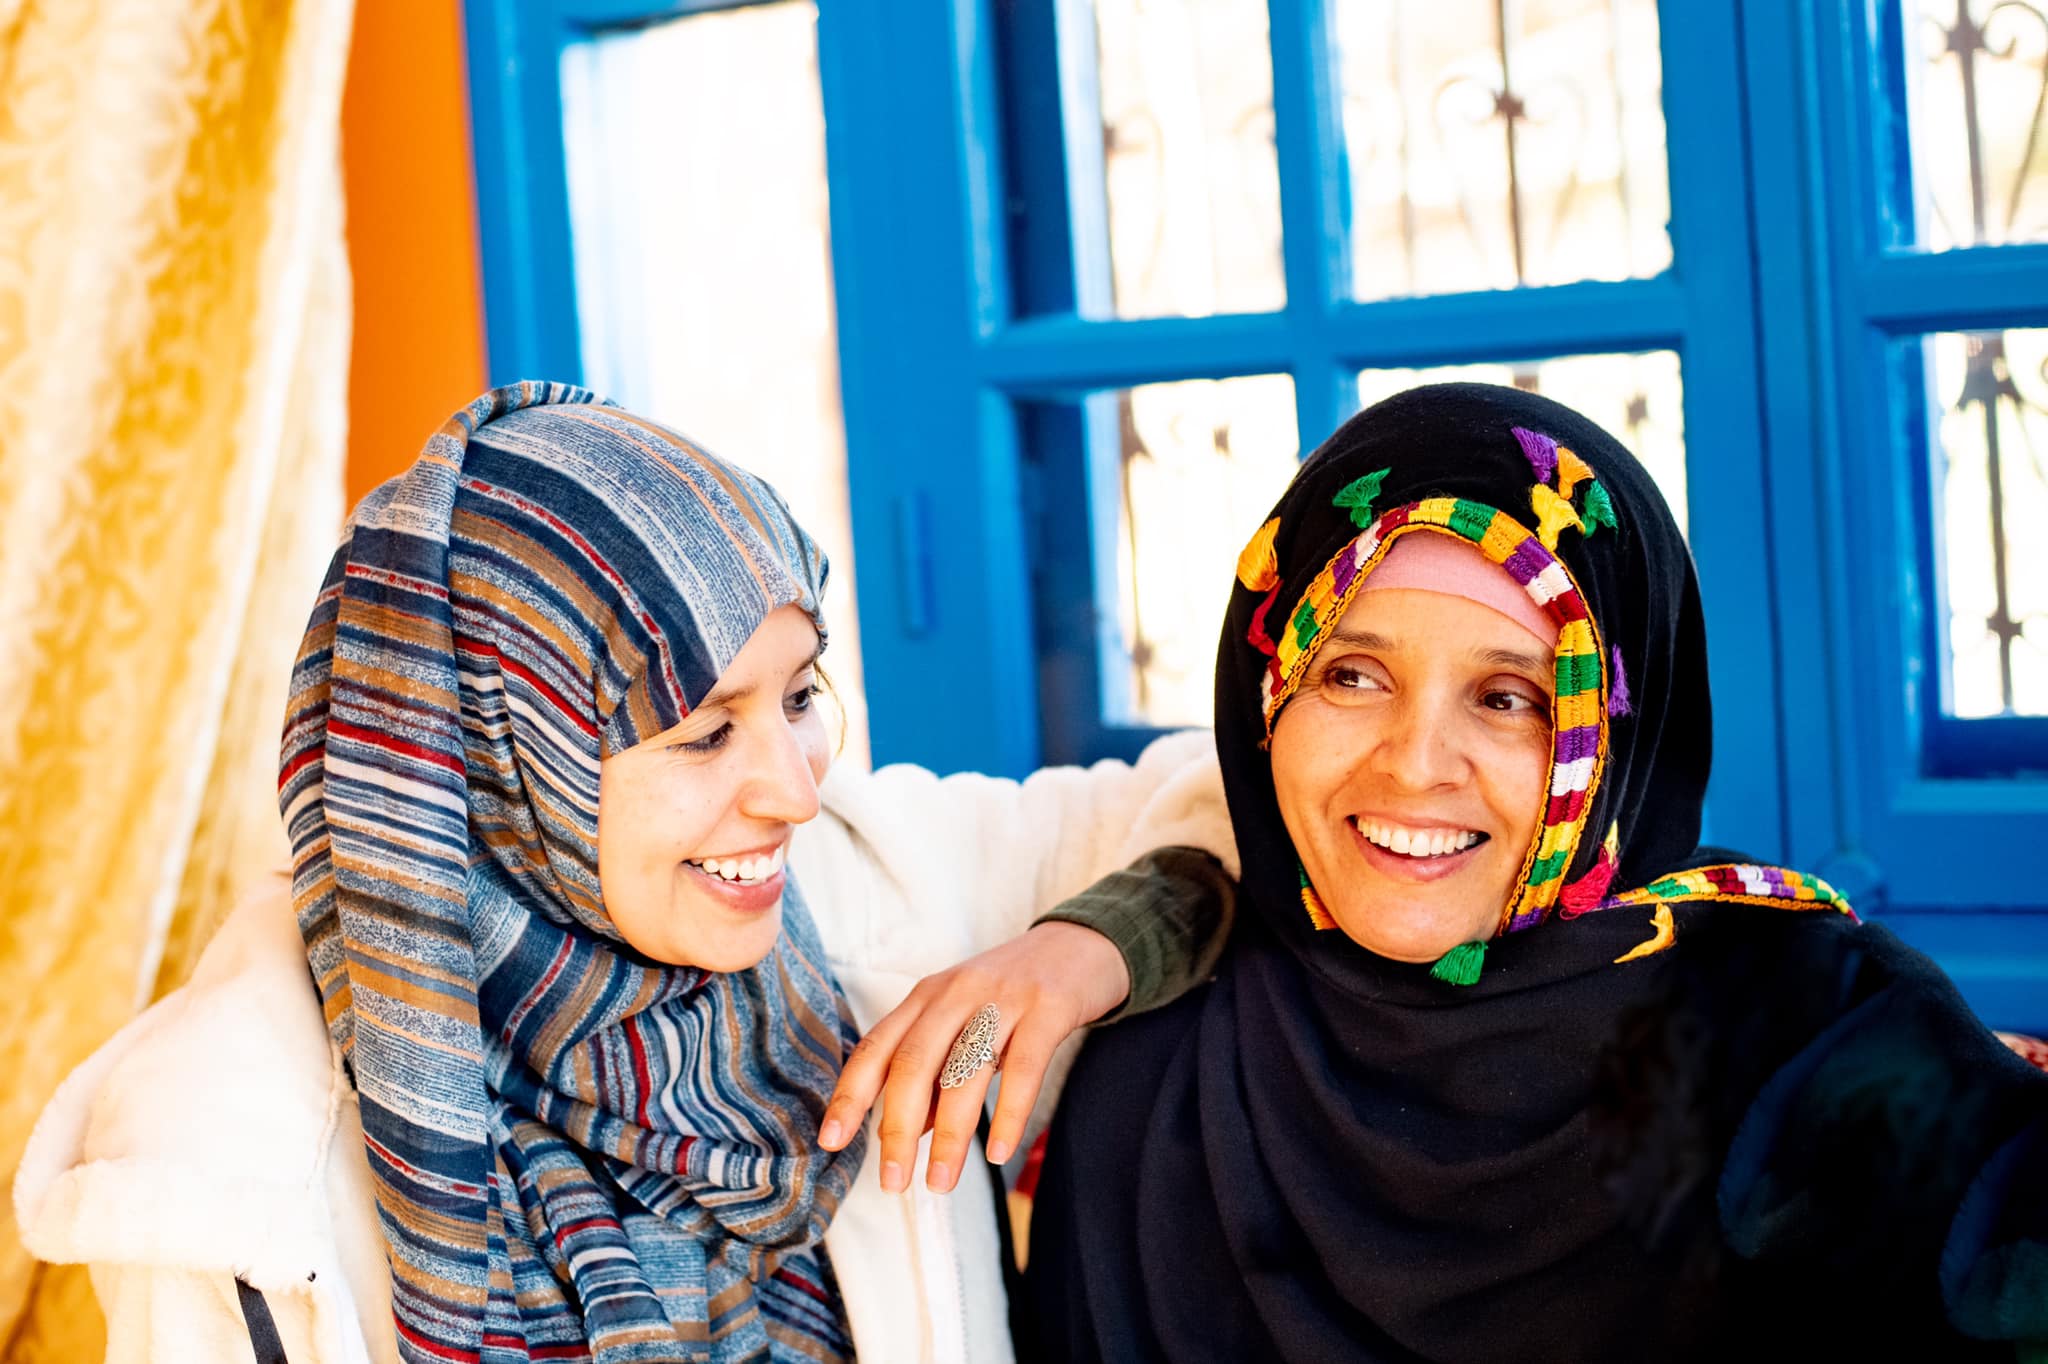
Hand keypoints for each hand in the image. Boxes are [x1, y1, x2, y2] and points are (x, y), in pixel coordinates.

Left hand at [816, 920, 1129, 1193]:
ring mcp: (1004, 997)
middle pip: (913, 1063)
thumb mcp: (964, 1023)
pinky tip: (997, 1152)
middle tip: (892, 1181)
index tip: (831, 1140)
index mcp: (927, 996)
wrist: (1082, 946)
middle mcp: (957, 992)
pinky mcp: (1048, 1008)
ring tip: (941, 1182)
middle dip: (896, 1127)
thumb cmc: (1013, 994)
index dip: (850, 1093)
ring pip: (965, 1071)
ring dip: (949, 1135)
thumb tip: (904, 1133)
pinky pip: (1025, 1068)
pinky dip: (1009, 1115)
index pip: (877, 1046)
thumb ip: (934, 1073)